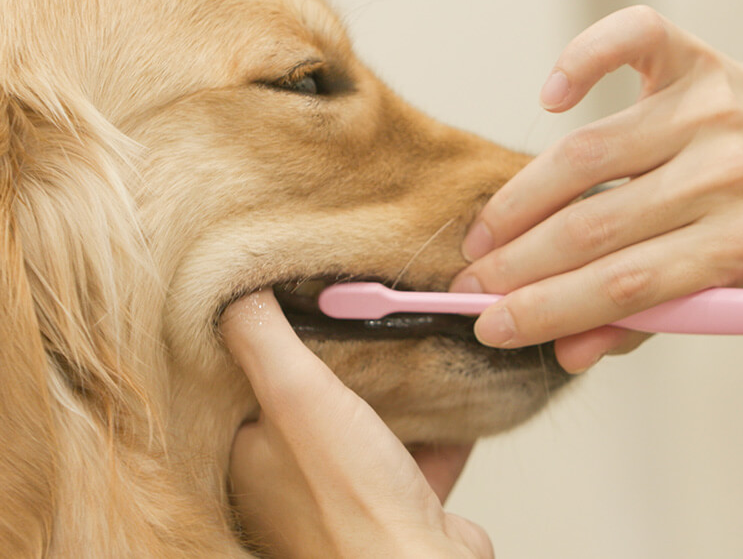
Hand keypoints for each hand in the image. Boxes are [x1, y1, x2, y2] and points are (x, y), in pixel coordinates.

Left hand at [223, 289, 491, 558]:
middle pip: (317, 406)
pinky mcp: (404, 504)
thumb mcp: (298, 396)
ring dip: (395, 395)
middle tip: (366, 317)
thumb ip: (263, 341)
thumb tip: (233, 292)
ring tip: (412, 347)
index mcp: (256, 457)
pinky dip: (440, 425)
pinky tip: (455, 393)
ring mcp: (353, 495)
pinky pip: (422, 452)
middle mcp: (298, 480)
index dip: (275, 346)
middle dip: (345, 366)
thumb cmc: (353, 503)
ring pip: (371, 430)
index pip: (253, 387)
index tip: (301, 304)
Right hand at [451, 6, 742, 371]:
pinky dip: (580, 61)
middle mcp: (726, 175)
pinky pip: (629, 42)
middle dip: (517, 264)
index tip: (490, 324)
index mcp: (739, 246)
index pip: (625, 287)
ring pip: (587, 154)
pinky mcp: (692, 57)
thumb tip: (567, 353)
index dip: (546, 309)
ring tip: (484, 236)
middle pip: (596, 226)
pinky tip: (547, 96)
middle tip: (472, 283)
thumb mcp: (712, 290)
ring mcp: (708, 110)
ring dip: (519, 201)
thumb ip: (642, 320)